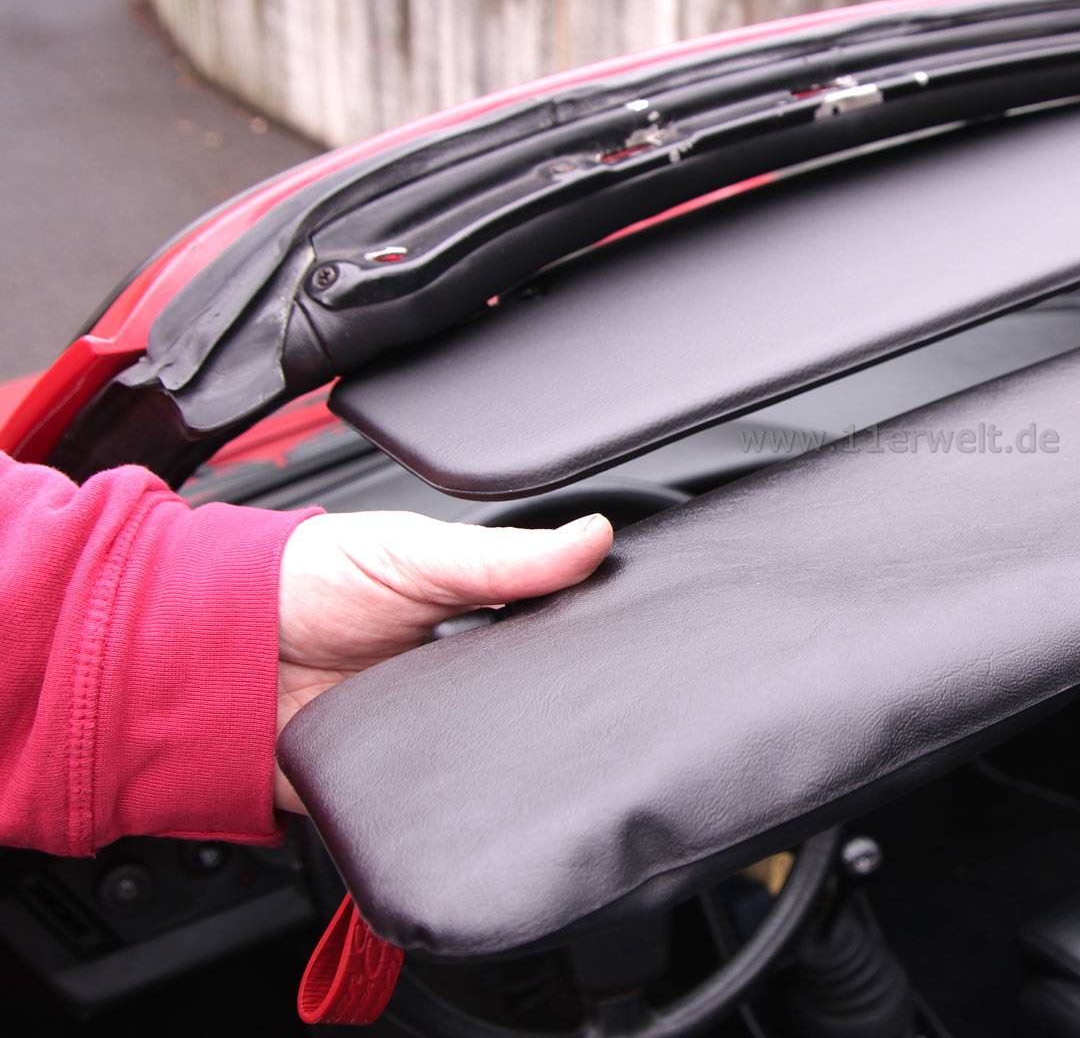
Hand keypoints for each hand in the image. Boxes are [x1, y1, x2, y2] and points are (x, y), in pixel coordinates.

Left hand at [274, 511, 612, 812]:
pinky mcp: (387, 783)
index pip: (546, 631)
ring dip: (502, 751)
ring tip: (509, 732)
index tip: (614, 632)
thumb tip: (593, 537)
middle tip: (559, 691)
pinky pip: (432, 803)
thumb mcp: (415, 553)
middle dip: (545, 703)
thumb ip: (504, 558)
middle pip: (525, 700)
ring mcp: (420, 732)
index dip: (580, 635)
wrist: (206, 650)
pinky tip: (460, 776)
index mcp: (469, 618)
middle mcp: (450, 679)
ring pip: (490, 755)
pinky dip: (446, 796)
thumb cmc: (302, 581)